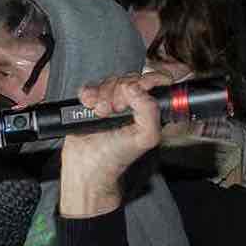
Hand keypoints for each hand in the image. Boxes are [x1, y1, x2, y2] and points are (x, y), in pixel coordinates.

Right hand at [57, 71, 170, 218]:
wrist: (87, 167)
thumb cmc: (116, 157)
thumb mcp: (146, 137)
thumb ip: (150, 110)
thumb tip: (135, 89)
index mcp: (151, 109)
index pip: (158, 80)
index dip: (147, 80)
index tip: (136, 92)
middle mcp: (134, 104)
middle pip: (130, 78)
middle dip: (120, 91)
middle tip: (115, 109)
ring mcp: (113, 102)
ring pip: (110, 80)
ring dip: (102, 94)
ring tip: (101, 112)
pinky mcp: (93, 103)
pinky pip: (91, 85)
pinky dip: (88, 93)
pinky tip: (89, 106)